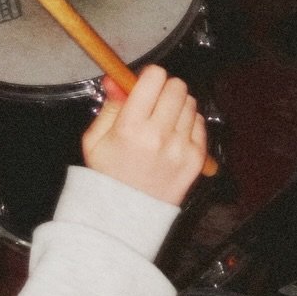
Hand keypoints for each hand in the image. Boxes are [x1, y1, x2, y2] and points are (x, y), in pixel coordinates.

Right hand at [80, 65, 207, 206]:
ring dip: (178, 106)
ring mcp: (181, 148)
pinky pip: (200, 123)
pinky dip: (189, 124)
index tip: (143, 85)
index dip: (149, 77)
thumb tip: (115, 79)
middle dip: (165, 89)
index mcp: (131, 128)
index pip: (154, 77)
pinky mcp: (196, 160)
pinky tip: (173, 137)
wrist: (125, 219)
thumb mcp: (95, 140)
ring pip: (191, 102)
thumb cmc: (108, 178)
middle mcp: (159, 135)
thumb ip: (109, 106)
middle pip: (177, 86)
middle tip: (154, 103)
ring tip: (163, 123)